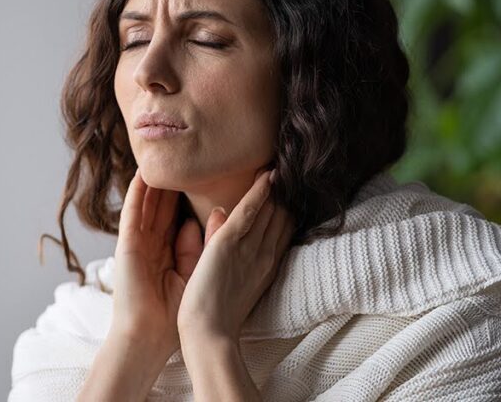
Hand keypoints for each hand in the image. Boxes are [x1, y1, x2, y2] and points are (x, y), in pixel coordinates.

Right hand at [109, 168, 205, 357]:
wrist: (148, 337)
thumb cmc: (172, 315)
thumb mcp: (191, 274)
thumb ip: (195, 248)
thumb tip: (198, 221)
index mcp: (169, 253)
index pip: (180, 218)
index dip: (191, 197)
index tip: (207, 176)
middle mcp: (153, 244)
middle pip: (165, 206)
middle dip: (174, 183)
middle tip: (187, 156)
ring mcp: (139, 243)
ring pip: (148, 204)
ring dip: (155, 181)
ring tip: (164, 155)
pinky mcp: (127, 245)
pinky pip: (132, 213)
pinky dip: (137, 193)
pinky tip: (144, 174)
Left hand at [176, 169, 294, 341]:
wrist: (209, 335)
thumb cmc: (213, 313)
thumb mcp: (226, 275)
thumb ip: (224, 242)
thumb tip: (223, 212)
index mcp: (264, 266)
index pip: (280, 231)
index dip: (284, 209)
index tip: (288, 189)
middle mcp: (263, 256)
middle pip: (280, 218)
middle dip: (285, 196)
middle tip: (291, 170)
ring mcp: (248, 249)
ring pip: (269, 211)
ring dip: (275, 188)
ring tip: (282, 165)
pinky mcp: (229, 244)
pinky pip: (249, 211)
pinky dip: (258, 191)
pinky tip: (267, 175)